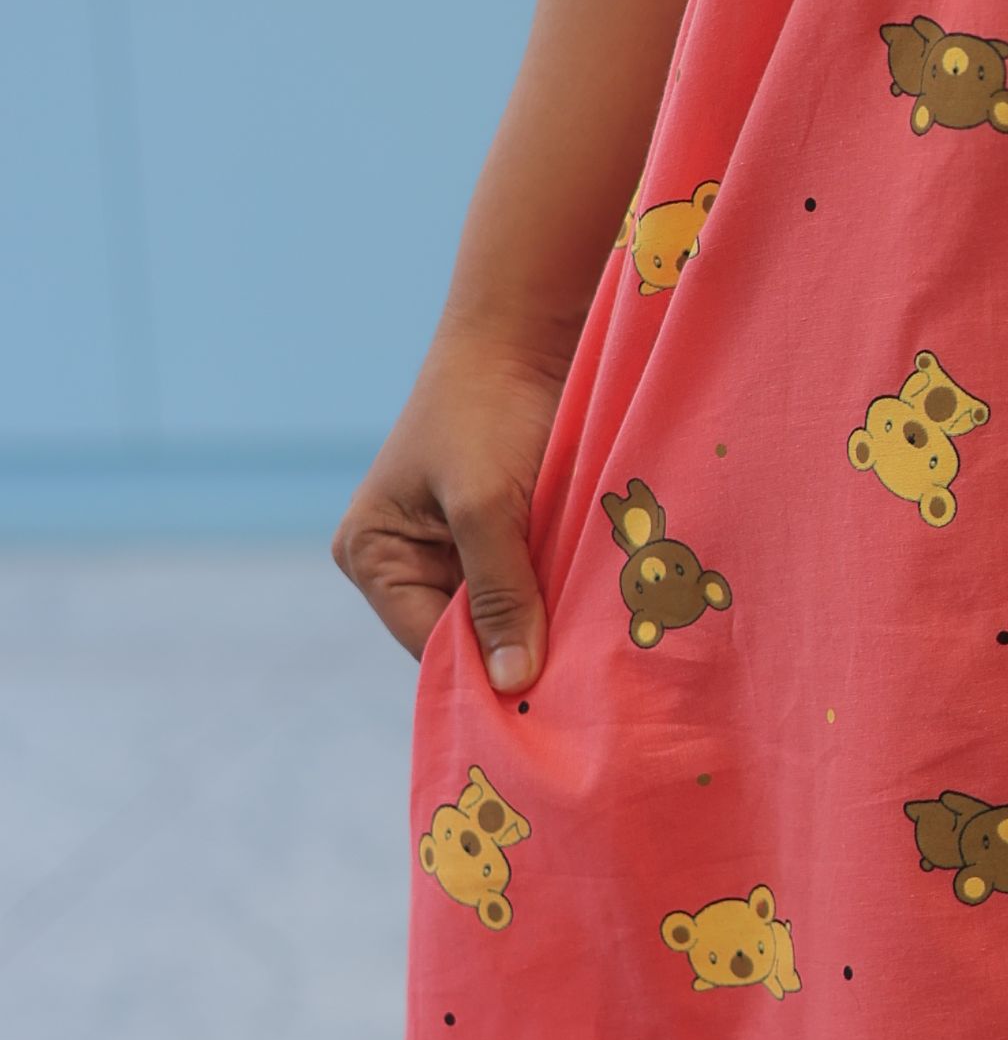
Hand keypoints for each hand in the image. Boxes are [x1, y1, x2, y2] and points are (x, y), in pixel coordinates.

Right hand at [332, 324, 574, 687]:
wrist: (526, 332)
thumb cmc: (486, 409)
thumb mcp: (487, 505)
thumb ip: (500, 593)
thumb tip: (512, 683)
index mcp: (372, 555)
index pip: (430, 647)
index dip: (486, 676)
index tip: (550, 707)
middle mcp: (407, 561)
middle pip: (469, 637)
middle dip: (522, 649)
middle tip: (586, 682)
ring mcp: (457, 548)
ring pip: (508, 614)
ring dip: (550, 621)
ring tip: (601, 642)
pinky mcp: (505, 532)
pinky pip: (534, 584)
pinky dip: (564, 593)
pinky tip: (603, 606)